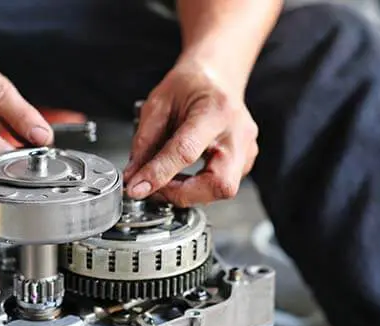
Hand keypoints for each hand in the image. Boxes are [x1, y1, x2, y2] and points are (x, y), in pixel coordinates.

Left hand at [123, 58, 257, 205]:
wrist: (218, 76)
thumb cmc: (191, 85)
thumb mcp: (158, 104)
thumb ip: (144, 142)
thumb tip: (134, 175)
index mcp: (215, 111)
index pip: (186, 151)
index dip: (158, 174)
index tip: (137, 188)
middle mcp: (237, 133)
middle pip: (219, 184)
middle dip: (182, 194)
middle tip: (156, 188)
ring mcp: (246, 149)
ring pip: (222, 190)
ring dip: (188, 193)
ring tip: (166, 179)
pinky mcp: (245, 161)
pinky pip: (221, 186)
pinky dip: (197, 188)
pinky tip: (183, 176)